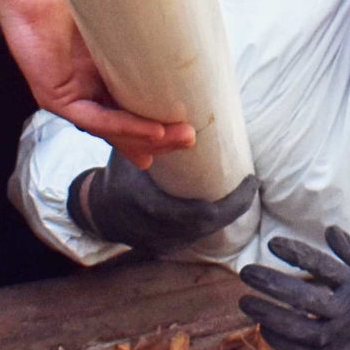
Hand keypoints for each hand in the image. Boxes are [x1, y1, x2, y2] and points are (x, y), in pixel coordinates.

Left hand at [0, 0, 191, 166]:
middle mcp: (85, 87)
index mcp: (99, 71)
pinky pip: (94, 119)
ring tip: (178, 137)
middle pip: (125, 126)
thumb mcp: (116, 15)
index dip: (156, 124)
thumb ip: (140, 26)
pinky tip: (151, 131)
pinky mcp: (55, 97)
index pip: (130, 107)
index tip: (185, 129)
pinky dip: (125, 127)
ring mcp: (70, 95)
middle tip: (189, 139)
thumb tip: (186, 19)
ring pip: (112, 129)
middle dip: (159, 139)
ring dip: (148, 138)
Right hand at [70, 152, 258, 250]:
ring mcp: (165, 243)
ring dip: (228, 214)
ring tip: (243, 190)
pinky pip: (198, 236)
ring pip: (208, 232)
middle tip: (251, 181)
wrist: (97, 210)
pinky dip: (213, 222)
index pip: (207, 212)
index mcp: (153, 208)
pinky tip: (226, 206)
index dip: (235, 200)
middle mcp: (162, 232)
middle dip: (237, 204)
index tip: (252, 180)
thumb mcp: (129, 153)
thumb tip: (180, 102)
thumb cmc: (117, 176)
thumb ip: (150, 136)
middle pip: (214, 223)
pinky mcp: (167, 246)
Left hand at [237, 226, 349, 349]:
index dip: (295, 253)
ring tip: (247, 303)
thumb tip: (330, 231)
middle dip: (270, 285)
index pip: (321, 266)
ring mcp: (341, 343)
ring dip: (268, 316)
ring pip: (296, 331)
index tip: (272, 243)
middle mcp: (348, 316)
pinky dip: (281, 344)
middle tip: (246, 273)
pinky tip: (266, 330)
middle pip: (301, 298)